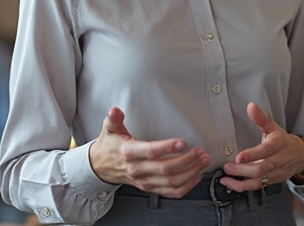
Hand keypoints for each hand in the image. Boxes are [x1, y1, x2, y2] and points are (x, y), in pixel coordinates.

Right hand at [88, 107, 210, 197]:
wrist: (101, 166)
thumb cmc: (109, 146)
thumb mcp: (109, 129)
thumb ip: (114, 119)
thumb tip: (115, 110)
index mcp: (129, 152)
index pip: (150, 152)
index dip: (167, 148)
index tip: (183, 142)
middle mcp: (137, 169)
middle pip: (165, 169)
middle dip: (187, 161)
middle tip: (200, 152)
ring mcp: (144, 181)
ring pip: (170, 182)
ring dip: (190, 173)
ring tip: (202, 161)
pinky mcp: (149, 187)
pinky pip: (170, 192)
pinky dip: (185, 187)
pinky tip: (195, 177)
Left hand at [219, 103, 303, 191]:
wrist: (300, 156)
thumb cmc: (282, 140)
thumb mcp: (273, 127)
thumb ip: (260, 118)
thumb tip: (250, 106)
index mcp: (278, 145)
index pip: (265, 151)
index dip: (252, 155)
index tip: (238, 157)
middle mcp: (277, 161)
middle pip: (259, 169)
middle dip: (241, 170)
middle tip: (226, 167)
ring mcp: (275, 173)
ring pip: (258, 181)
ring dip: (240, 182)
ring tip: (226, 178)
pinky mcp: (272, 182)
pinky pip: (257, 187)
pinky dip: (243, 187)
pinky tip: (231, 184)